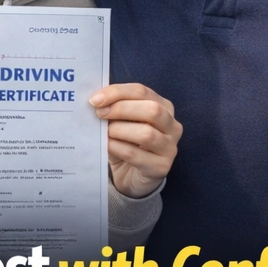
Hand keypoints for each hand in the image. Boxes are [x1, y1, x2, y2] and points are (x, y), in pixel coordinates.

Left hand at [89, 83, 181, 197]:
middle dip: (121, 109)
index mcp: (163, 106)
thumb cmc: (125, 142)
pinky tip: (106, 146)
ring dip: (119, 130)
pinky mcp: (161, 167)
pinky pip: (135, 154)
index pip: (141, 91)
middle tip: (99, 114)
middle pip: (151, 110)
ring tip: (104, 132)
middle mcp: (172, 125)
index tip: (95, 100)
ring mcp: (170, 147)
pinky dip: (116, 148)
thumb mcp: (121, 121)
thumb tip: (96, 100)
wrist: (130, 175)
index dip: (117, 92)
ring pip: (146, 133)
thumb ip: (113, 108)